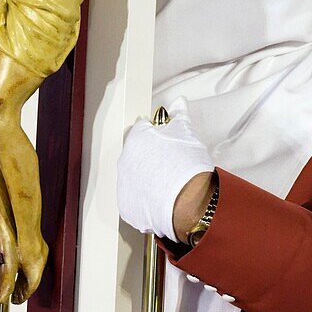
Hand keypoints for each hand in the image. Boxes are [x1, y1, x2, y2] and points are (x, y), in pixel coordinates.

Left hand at [117, 99, 214, 240]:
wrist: (186, 202)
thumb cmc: (186, 166)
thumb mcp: (186, 132)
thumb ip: (179, 115)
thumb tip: (178, 103)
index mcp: (136, 138)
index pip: (142, 129)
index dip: (156, 134)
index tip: (165, 140)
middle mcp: (125, 161)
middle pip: (136, 154)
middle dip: (150, 157)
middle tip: (170, 163)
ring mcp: (124, 186)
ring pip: (134, 178)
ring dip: (147, 178)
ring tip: (168, 183)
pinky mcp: (128, 208)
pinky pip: (135, 201)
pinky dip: (145, 200)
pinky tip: (161, 199)